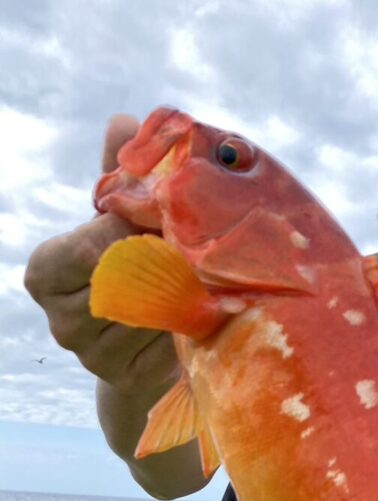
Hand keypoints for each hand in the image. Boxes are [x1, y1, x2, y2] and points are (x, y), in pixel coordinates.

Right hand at [24, 114, 178, 394]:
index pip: (91, 244)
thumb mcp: (120, 221)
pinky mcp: (128, 380)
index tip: (167, 220)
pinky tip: (205, 310)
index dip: (134, 231)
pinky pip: (170, 343)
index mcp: (45, 271)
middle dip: (166, 259)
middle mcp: (60, 320)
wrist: (145, 349)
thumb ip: (119, 177)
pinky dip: (193, 323)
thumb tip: (125, 121)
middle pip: (122, 279)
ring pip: (151, 312)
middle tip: (200, 244)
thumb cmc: (131, 269)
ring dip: (187, 290)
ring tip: (208, 273)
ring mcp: (92, 357)